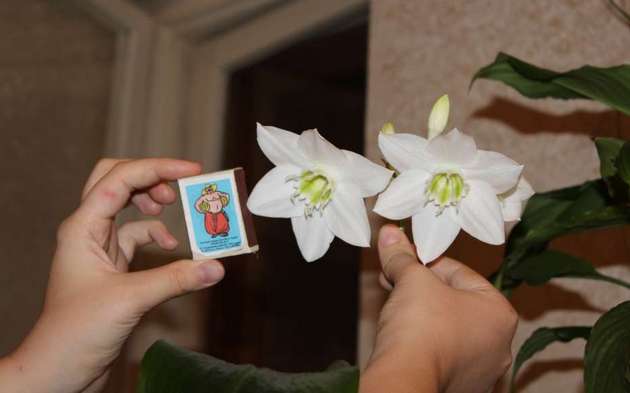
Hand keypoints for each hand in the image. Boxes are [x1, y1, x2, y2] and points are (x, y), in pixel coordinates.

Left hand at [0, 159, 224, 392]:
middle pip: (117, 181)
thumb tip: (215, 266)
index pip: (119, 179)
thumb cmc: (74, 333)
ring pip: (127, 207)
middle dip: (150, 176)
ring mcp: (100, 248)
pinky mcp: (113, 267)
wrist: (57, 370)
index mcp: (82, 227)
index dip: (157, 168)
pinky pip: (137, 236)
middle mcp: (89, 230)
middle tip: (180, 186)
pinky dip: (157, 234)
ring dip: (153, 202)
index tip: (192, 171)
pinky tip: (170, 246)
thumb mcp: (128, 301)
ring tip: (176, 207)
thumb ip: (174, 279)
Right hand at [360, 225, 516, 392]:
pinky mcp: (461, 387)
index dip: (427, 264)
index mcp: (499, 313)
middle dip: (422, 290)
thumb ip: (402, 256)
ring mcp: (482, 371)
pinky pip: (442, 354)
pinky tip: (403, 336)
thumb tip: (390, 233)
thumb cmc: (421, 327)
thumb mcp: (411, 280)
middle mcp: (499, 344)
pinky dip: (424, 342)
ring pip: (448, 329)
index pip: (460, 274)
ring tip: (396, 308)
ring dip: (423, 315)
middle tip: (396, 282)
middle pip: (455, 302)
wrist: (405, 380)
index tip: (406, 261)